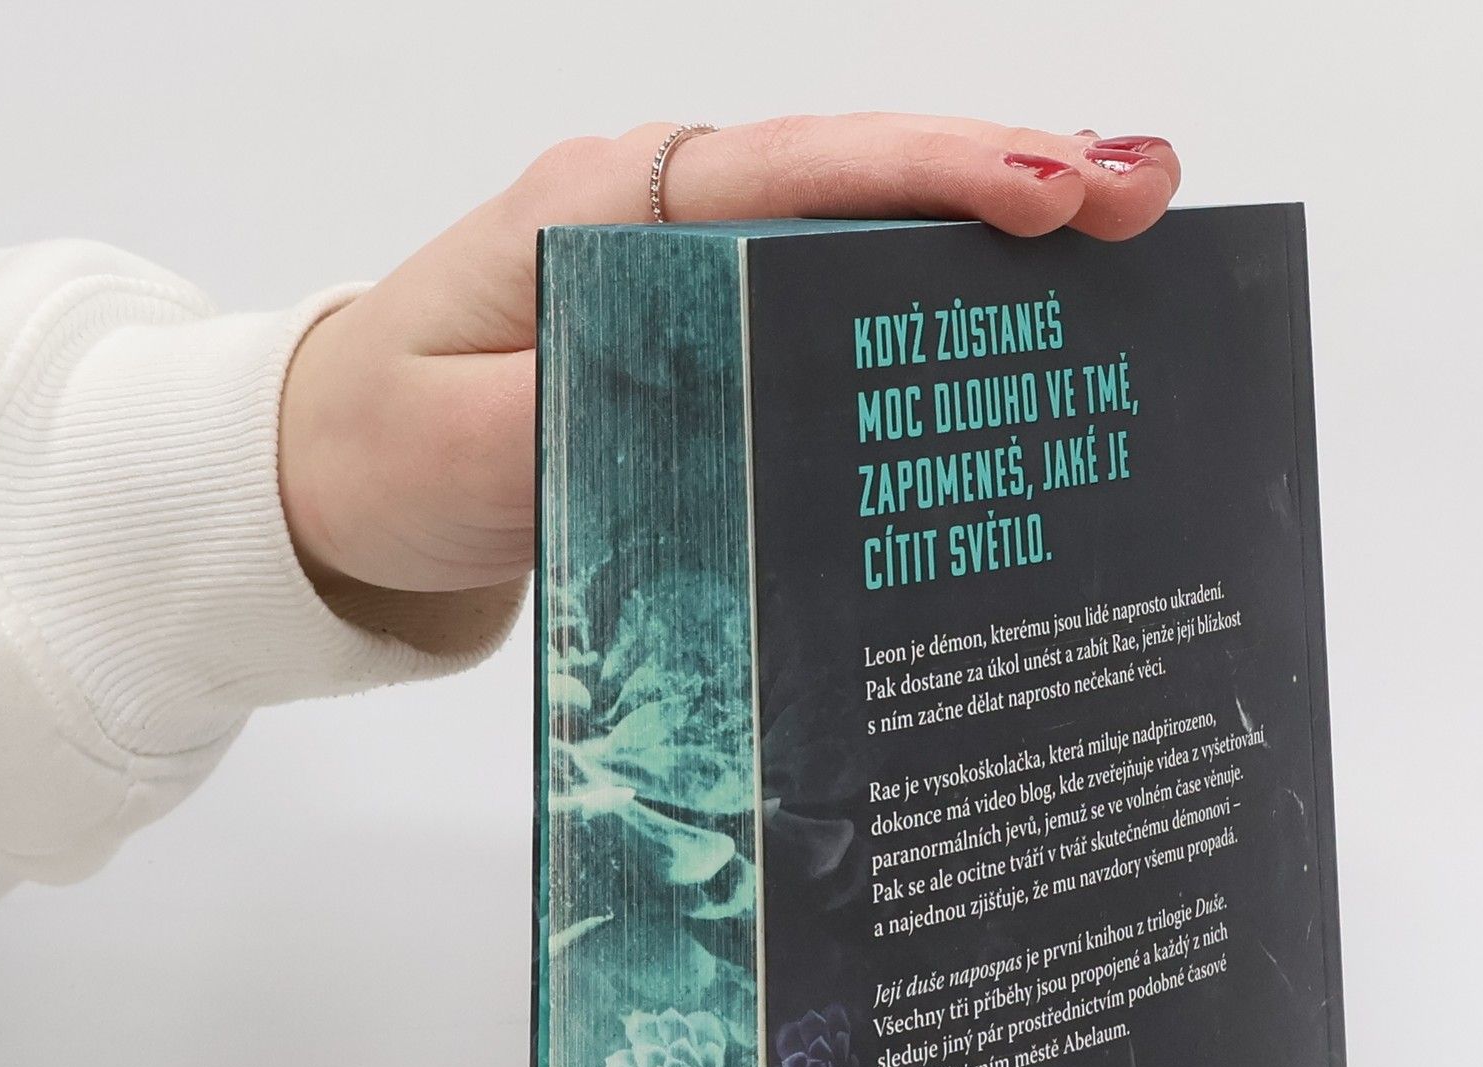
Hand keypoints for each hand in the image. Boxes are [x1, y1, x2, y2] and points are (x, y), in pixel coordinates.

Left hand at [278, 115, 1180, 625]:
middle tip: (1143, 199)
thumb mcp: (470, 445)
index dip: (928, 174)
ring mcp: (701, 272)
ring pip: (865, 231)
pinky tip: (1022, 319)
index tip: (1045, 187)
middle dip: (1006, 177)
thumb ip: (584, 408)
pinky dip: (934, 299)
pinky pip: (840, 298)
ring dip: (992, 233)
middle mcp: (672, 220)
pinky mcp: (717, 332)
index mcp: (611, 213)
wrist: (339, 480)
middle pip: (860, 180)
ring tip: (1122, 235)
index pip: (796, 171)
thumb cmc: (390, 448)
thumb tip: (722, 387)